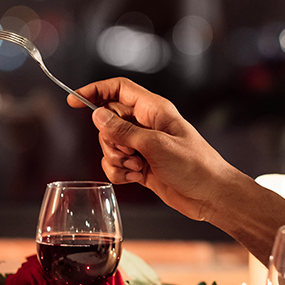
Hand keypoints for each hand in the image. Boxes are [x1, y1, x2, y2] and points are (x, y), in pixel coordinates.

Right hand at [69, 77, 240, 221]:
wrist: (211, 195)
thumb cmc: (195, 165)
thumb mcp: (155, 145)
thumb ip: (123, 131)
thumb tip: (97, 115)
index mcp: (154, 110)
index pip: (118, 89)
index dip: (95, 91)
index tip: (73, 101)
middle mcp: (146, 124)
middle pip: (107, 121)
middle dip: (110, 139)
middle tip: (129, 151)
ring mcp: (143, 146)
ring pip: (109, 145)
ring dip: (116, 159)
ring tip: (137, 166)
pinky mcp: (141, 166)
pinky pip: (115, 165)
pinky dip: (119, 173)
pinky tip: (136, 178)